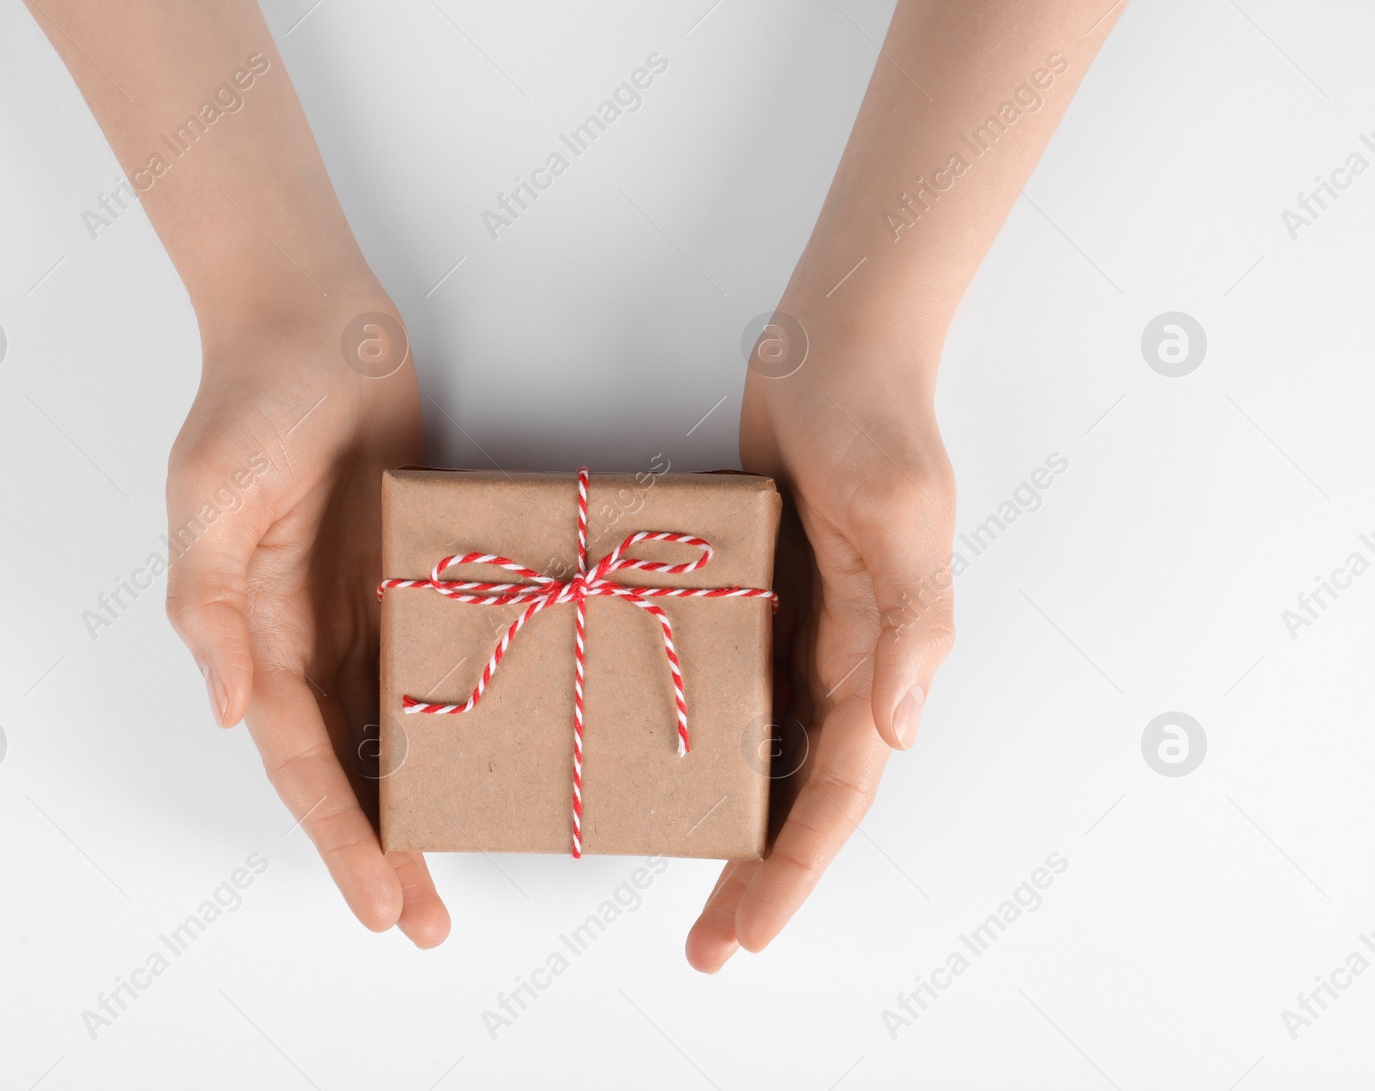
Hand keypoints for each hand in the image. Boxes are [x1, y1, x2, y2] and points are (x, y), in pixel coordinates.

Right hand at [164, 289, 449, 947]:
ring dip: (416, 805)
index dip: (339, 837)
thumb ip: (210, 605)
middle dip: (379, 850)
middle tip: (422, 924)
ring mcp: (362, 611)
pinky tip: (485, 766)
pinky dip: (449, 723)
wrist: (316, 325)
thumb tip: (222, 709)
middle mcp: (306, 637)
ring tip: (454, 878)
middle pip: (347, 767)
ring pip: (391, 732)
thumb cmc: (254, 400)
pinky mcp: (410, 577)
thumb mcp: (212, 497)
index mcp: (255, 633)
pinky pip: (431, 665)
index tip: (380, 903)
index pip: (301, 761)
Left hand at [686, 310, 955, 970]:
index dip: (795, 872)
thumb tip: (901, 728)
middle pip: (801, 796)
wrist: (832, 351)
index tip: (745, 936)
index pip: (840, 794)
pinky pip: (735, 690)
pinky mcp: (758, 600)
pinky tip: (665, 776)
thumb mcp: (898, 511)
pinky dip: (708, 744)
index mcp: (884, 659)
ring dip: (735, 825)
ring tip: (691, 890)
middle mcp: (846, 661)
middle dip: (762, 877)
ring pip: (769, 756)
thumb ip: (910, 619)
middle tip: (707, 949)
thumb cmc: (871, 421)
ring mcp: (799, 633)